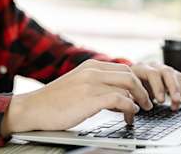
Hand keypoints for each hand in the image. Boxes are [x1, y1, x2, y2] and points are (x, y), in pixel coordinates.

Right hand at [1, 59, 152, 135]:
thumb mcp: (79, 85)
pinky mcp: (90, 98)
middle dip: (143, 90)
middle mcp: (93, 71)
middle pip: (130, 75)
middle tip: (147, 102)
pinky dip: (130, 107)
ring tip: (141, 110)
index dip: (137, 82)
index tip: (142, 93)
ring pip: (128, 85)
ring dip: (139, 99)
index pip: (124, 69)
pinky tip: (130, 114)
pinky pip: (120, 99)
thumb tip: (120, 98)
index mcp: (91, 66)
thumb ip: (99, 87)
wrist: (32, 108)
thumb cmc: (56, 101)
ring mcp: (92, 83)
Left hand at [131, 63, 180, 109]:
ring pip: (176, 75)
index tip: (161, 101)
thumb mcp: (126, 92)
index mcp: (140, 68)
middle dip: (173, 88)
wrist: (131, 80)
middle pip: (167, 72)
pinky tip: (178, 102)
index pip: (152, 73)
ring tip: (176, 105)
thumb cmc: (128, 88)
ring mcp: (164, 69)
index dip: (158, 87)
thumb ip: (129, 99)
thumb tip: (132, 109)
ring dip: (179, 91)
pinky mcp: (172, 74)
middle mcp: (153, 66)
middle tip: (175, 101)